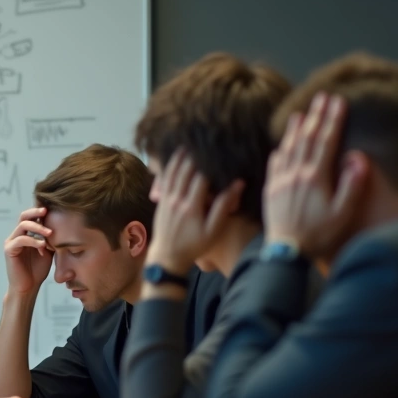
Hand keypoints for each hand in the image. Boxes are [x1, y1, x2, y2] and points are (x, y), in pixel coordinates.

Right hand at [3, 207, 52, 295]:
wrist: (28, 287)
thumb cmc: (37, 271)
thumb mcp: (48, 251)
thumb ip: (50, 239)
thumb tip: (62, 226)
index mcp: (25, 234)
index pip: (31, 217)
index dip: (40, 212)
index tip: (53, 209)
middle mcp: (16, 235)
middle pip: (24, 216)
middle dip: (36, 212)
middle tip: (47, 212)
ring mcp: (11, 242)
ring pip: (23, 225)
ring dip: (38, 227)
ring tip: (50, 233)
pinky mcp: (9, 249)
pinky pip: (21, 239)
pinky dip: (33, 240)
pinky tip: (42, 246)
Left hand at [146, 148, 243, 274]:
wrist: (167, 256)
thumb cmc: (195, 245)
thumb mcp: (213, 230)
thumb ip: (223, 207)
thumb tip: (237, 184)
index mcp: (192, 207)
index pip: (201, 178)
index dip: (209, 164)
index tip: (217, 152)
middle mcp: (177, 200)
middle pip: (185, 172)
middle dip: (193, 157)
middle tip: (201, 142)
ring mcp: (166, 199)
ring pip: (172, 173)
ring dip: (179, 158)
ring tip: (187, 144)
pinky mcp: (160, 201)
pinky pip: (164, 179)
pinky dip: (168, 167)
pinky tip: (173, 159)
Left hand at [264, 93, 366, 259]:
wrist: (285, 251)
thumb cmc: (318, 234)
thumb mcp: (342, 213)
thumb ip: (351, 185)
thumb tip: (357, 158)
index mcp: (314, 178)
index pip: (325, 142)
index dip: (332, 120)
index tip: (338, 102)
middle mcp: (295, 174)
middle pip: (306, 139)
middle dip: (315, 116)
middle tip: (321, 97)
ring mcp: (280, 180)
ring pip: (288, 148)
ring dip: (295, 129)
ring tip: (300, 112)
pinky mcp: (270, 189)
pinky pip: (274, 163)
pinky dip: (280, 149)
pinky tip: (281, 143)